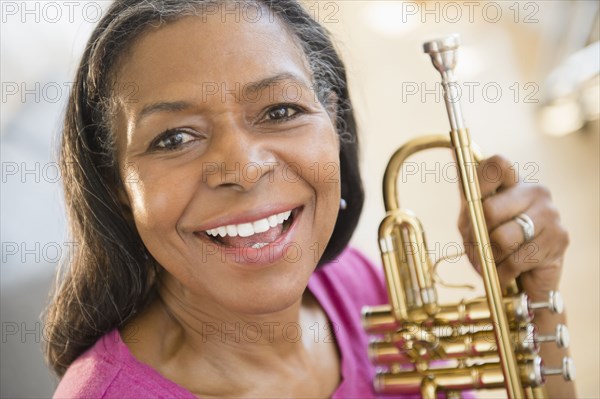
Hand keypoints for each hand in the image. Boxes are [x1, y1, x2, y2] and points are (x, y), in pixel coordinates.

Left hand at [458, 155, 569, 300]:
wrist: (525, 278)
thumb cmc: (494, 244)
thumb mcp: (473, 226)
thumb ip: (469, 217)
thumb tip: (471, 220)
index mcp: (511, 181)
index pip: (496, 165)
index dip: (477, 184)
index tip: (469, 206)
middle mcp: (534, 191)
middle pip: (490, 209)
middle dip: (476, 236)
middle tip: (475, 249)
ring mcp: (550, 213)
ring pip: (502, 238)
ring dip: (489, 258)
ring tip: (492, 263)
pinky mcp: (559, 238)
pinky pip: (517, 259)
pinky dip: (503, 272)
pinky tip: (505, 273)